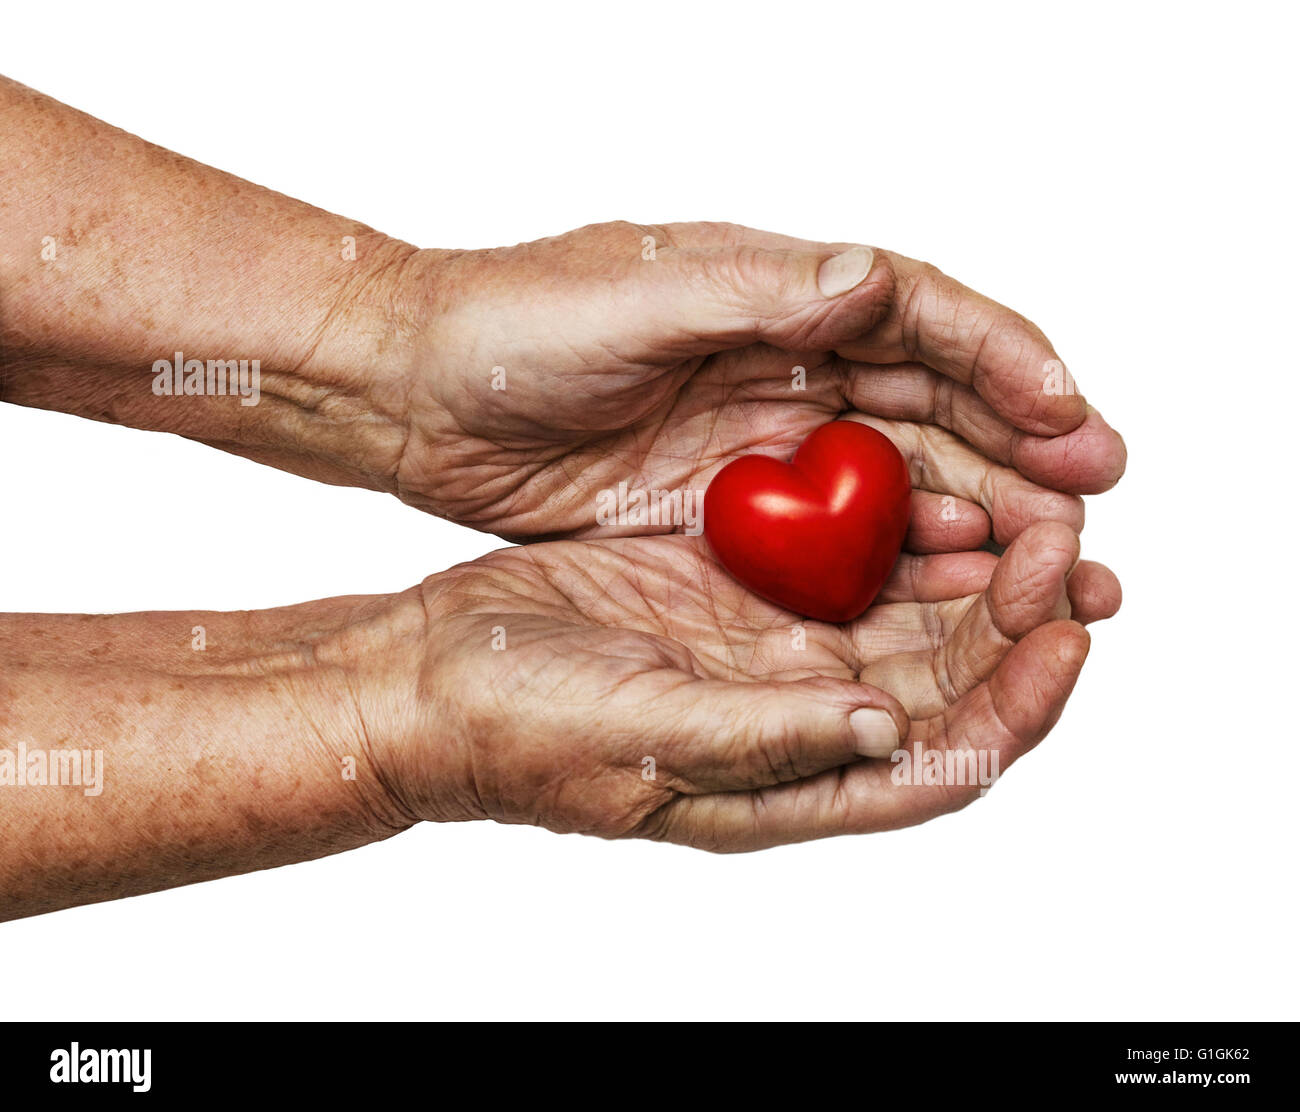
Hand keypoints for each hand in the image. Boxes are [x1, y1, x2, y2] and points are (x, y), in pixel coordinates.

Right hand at [366, 521, 1119, 849]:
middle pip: (945, 682)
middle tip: (1069, 550)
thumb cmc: (515, 730)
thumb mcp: (640, 738)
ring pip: (903, 614)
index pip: (939, 762)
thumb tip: (886, 732)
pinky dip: (886, 527)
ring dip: (970, 570)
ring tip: (1027, 510)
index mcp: (787, 780)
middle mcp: (794, 718)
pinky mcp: (733, 587)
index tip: (1067, 637)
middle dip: (1017, 622)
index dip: (1016, 707)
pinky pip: (835, 557)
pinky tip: (921, 485)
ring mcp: (765, 648)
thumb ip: (764, 739)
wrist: (432, 671)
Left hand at [371, 222, 1126, 542]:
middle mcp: (791, 366)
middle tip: (1093, 513)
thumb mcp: (633, 298)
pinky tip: (952, 592)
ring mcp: (768, 445)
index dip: (1010, 368)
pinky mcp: (736, 512)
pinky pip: (842, 540)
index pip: (926, 322)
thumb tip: (876, 278)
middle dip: (1024, 456)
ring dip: (983, 519)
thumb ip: (757, 291)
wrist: (419, 395)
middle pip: (938, 409)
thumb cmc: (511, 331)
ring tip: (1054, 569)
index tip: (1074, 422)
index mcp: (780, 296)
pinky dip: (903, 563)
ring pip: (905, 480)